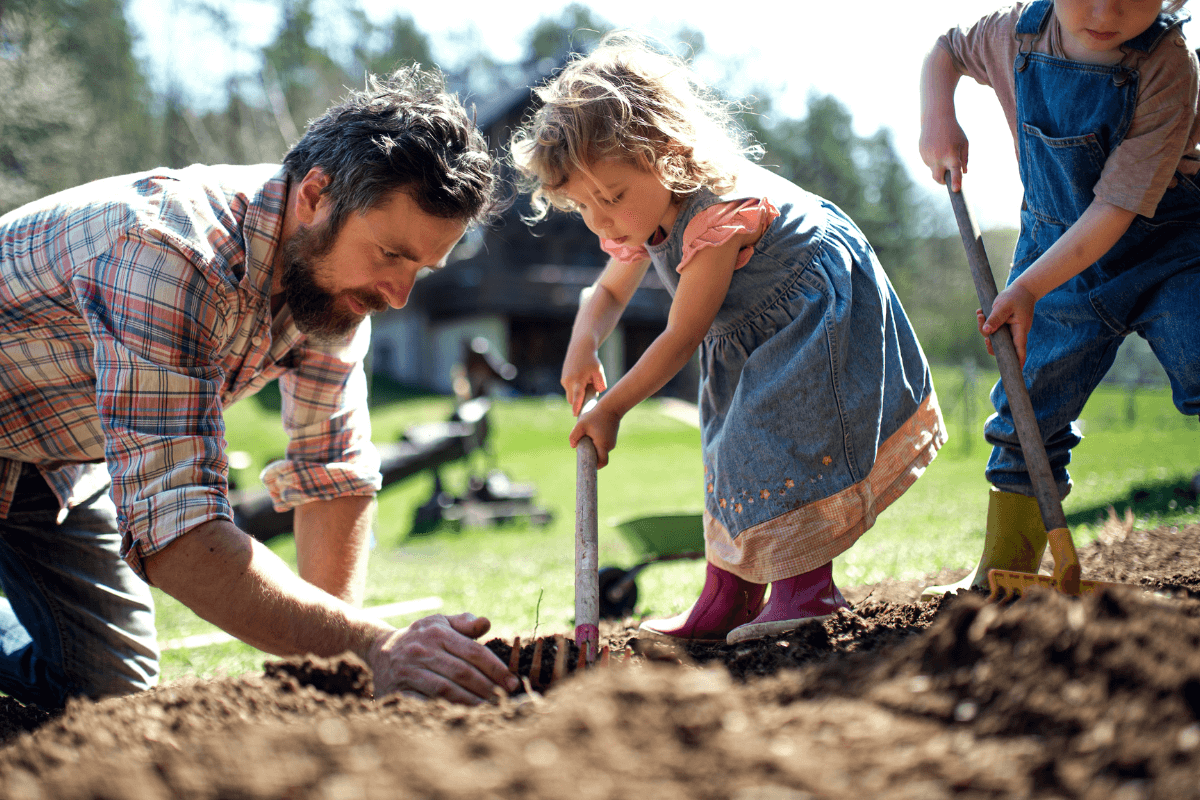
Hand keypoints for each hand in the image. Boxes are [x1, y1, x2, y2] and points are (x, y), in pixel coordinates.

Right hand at [367, 613, 518, 704]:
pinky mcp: (396, 691)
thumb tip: (486, 623)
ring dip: (470, 701)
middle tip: (505, 699)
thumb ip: (464, 623)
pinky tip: (460, 716)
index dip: (495, 668)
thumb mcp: (439, 623)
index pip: (473, 651)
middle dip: (487, 687)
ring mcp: (408, 671)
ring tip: (489, 710)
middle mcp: (421, 650)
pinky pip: (424, 703)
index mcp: (436, 633)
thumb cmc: (420, 636)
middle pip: (462, 672)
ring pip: (445, 689)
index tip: (512, 682)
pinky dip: (443, 710)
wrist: (379, 648)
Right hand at [561, 348, 606, 416]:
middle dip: (579, 400)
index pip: (577, 397)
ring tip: (587, 380)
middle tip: (590, 391)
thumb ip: (600, 385)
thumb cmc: (591, 360)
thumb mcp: (599, 371)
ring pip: (571, 394)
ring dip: (578, 393)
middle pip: (572, 400)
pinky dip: (575, 388)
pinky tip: (582, 378)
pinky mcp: (563, 379)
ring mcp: (564, 380)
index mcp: (577, 380)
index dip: (577, 406)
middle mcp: (568, 381)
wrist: (580, 347)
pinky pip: (570, 388)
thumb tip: (597, 392)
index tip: (575, 415)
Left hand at [569, 402, 620, 467]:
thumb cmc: (596, 415)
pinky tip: (591, 432)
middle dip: (590, 454)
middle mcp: (609, 446)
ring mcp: (612, 442)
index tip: (587, 464)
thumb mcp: (581, 425)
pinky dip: (596, 442)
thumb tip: (573, 446)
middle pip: (599, 457)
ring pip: (600, 450)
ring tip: (587, 435)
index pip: (602, 462)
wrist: (611, 406)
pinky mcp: (611, 437)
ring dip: (593, 446)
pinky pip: (602, 444)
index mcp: (603, 445)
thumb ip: (574, 436)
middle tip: (582, 445)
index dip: (595, 466)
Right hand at [919, 115, 968, 190]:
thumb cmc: (954, 131)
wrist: (936, 118)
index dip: (955, 182)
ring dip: (938, 166)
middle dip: (942, 181)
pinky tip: (935, 148)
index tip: (956, 190)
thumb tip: (964, 173)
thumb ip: (964, 159)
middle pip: (938, 179)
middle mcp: (939, 158)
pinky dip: (933, 159)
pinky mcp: (922, 154)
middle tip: (946, 178)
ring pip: (933, 169)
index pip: (955, 172)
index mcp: (952, 155)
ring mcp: (928, 156)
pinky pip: (928, 162)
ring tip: (941, 150)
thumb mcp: (964, 143)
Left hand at [978, 282, 1036, 367]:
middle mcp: (1015, 334)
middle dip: (990, 344)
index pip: (1019, 349)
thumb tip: (986, 332)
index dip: (1017, 361)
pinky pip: (992, 330)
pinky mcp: (1003, 328)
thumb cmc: (1014, 297)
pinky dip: (984, 323)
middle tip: (984, 338)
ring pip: (994, 339)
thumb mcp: (1004, 306)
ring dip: (984, 329)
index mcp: (1020, 330)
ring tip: (980, 314)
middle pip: (1003, 347)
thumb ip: (995, 318)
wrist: (1021, 289)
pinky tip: (980, 313)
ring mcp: (1009, 332)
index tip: (1015, 372)